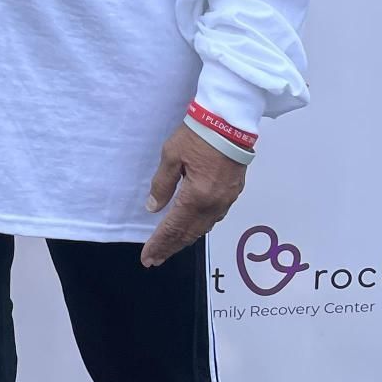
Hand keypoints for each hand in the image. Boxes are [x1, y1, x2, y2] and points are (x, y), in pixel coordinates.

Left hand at [141, 125, 247, 268]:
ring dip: (185, 239)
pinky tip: (193, 227)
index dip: (159, 243)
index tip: (148, 257)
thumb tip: (153, 207)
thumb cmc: (198, 135)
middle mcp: (213, 204)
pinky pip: (215, 218)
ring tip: (171, 247)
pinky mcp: (233, 192)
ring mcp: (226, 200)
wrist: (230, 122)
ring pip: (204, 228)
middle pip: (189, 234)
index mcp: (196, 197)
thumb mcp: (171, 155)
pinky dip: (200, 227)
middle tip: (155, 259)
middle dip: (171, 247)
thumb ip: (162, 184)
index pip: (173, 227)